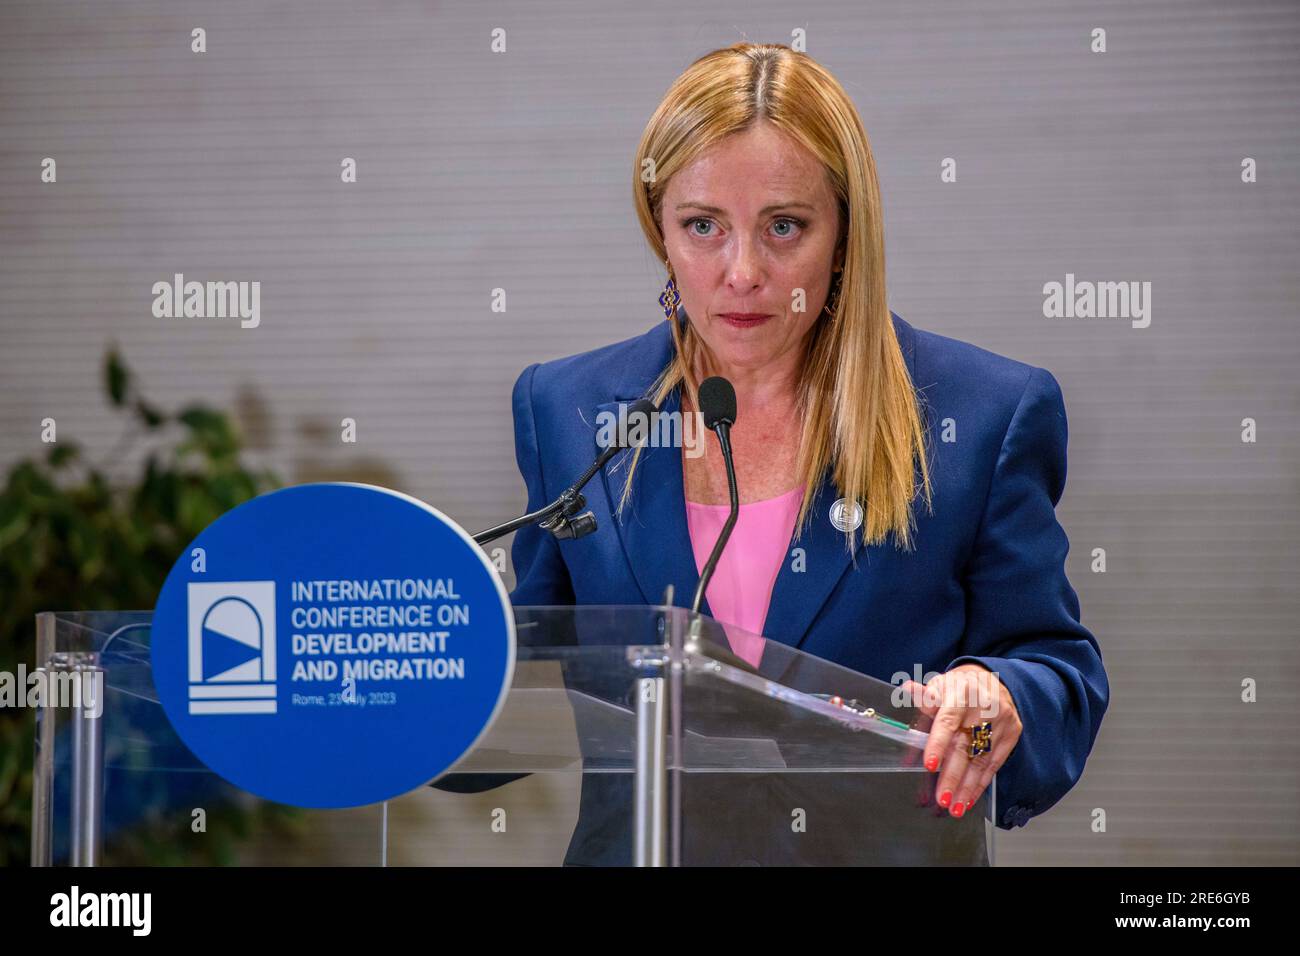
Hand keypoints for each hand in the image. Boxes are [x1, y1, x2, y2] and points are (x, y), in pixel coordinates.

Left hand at [900, 664, 1022, 818]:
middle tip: (941, 798)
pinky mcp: (1012, 733)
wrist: (993, 680)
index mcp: (960, 692)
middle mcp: (983, 707)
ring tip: (954, 808)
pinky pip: (994, 763)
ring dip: (967, 787)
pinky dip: (980, 783)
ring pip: (981, 759)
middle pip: (966, 746)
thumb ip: (921, 707)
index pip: (948, 721)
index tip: (929, 765)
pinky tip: (968, 798)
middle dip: (952, 775)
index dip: (938, 743)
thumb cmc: (959, 687)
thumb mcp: (938, 687)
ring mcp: (1001, 721)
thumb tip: (905, 721)